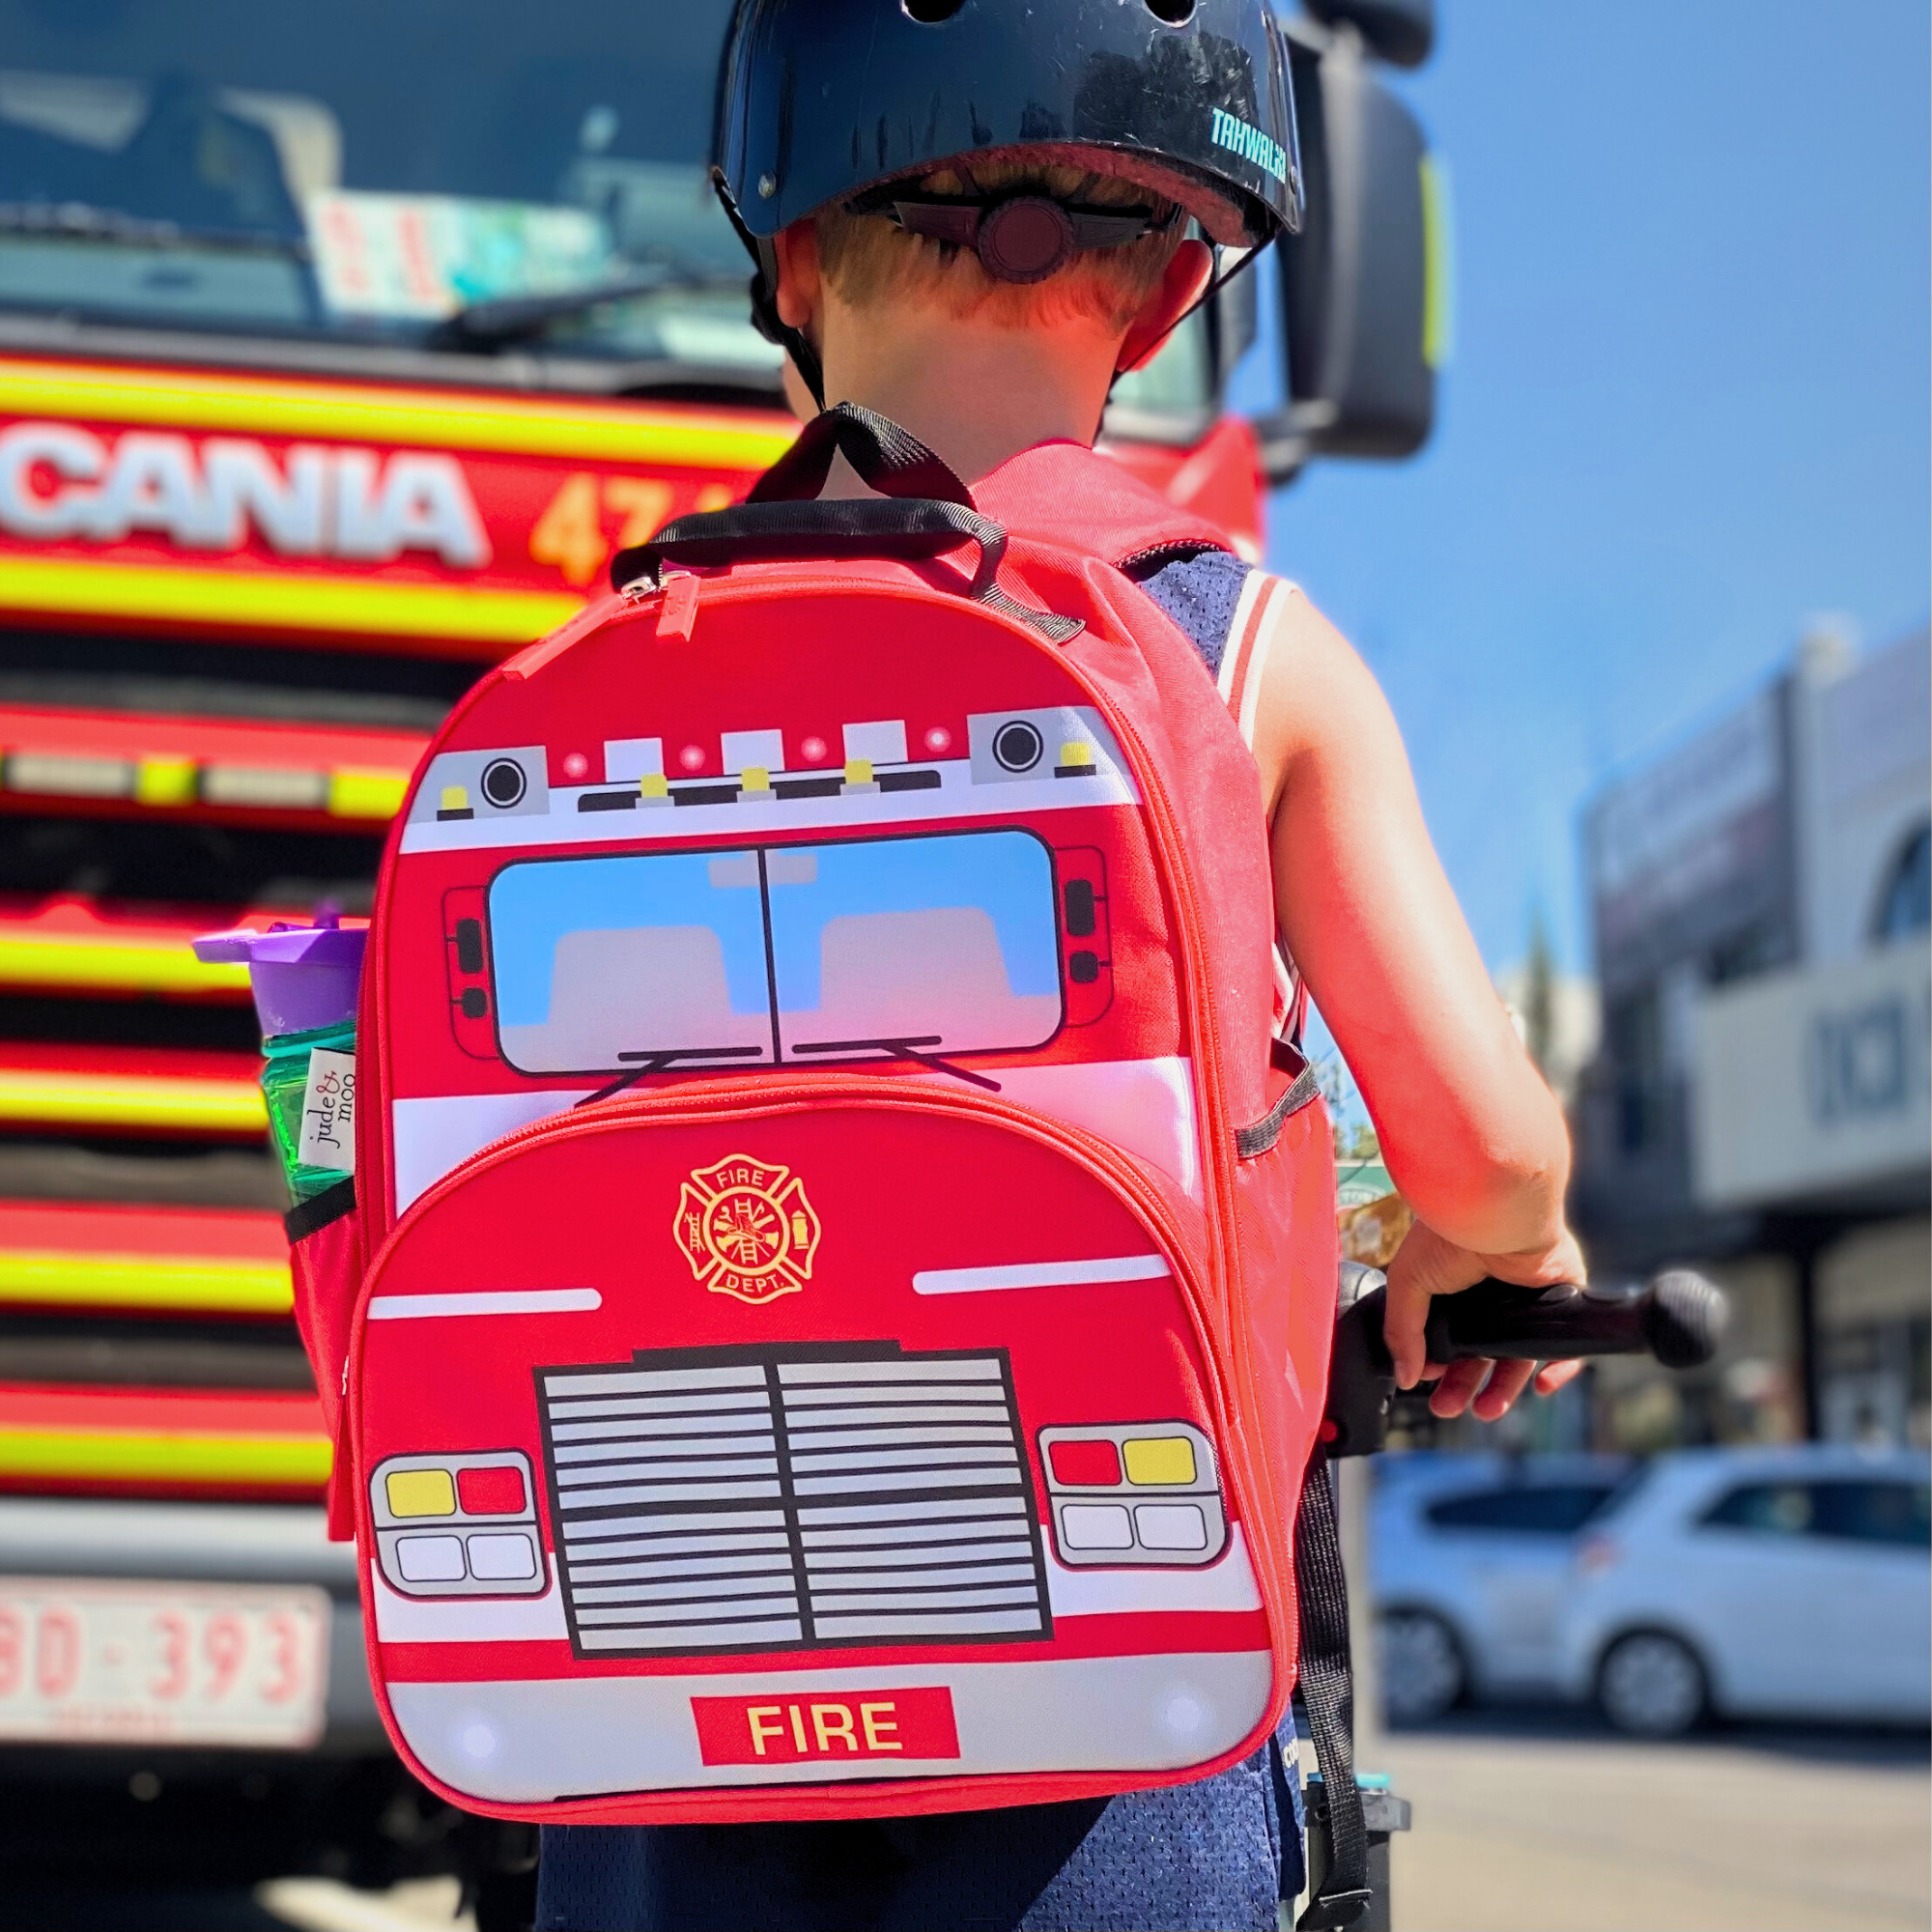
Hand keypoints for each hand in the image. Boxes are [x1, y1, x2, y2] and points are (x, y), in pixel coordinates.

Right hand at [1383, 1220, 1587, 1420]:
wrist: (1495, 1213)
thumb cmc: (1448, 1236)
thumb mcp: (1407, 1282)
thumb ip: (1402, 1331)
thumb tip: (1403, 1376)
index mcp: (1455, 1288)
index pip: (1448, 1338)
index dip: (1438, 1364)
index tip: (1426, 1379)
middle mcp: (1491, 1295)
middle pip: (1481, 1354)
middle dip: (1463, 1384)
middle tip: (1448, 1407)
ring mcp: (1527, 1298)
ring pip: (1520, 1355)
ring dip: (1504, 1387)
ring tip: (1487, 1410)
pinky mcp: (1562, 1298)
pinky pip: (1566, 1343)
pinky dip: (1558, 1369)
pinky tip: (1540, 1386)